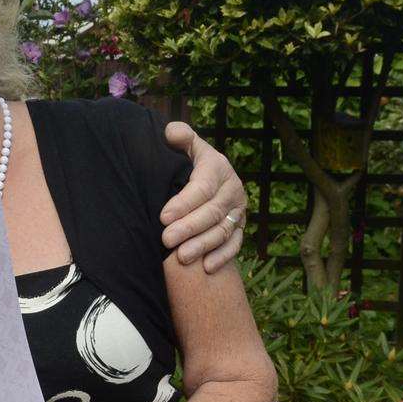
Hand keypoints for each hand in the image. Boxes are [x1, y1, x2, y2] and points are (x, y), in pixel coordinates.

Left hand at [160, 121, 246, 271]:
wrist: (207, 176)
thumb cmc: (186, 161)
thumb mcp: (185, 145)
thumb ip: (179, 136)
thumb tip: (172, 133)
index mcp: (217, 167)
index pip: (202, 187)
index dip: (184, 203)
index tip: (163, 217)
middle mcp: (232, 188)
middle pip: (212, 212)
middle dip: (189, 227)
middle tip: (166, 240)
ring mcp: (238, 210)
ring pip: (223, 231)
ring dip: (203, 245)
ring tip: (182, 257)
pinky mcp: (240, 227)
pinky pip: (236, 244)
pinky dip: (223, 257)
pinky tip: (207, 268)